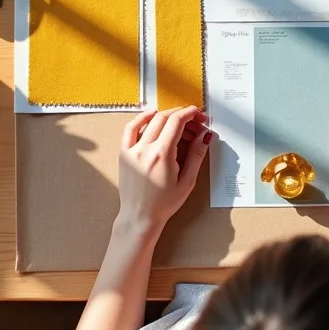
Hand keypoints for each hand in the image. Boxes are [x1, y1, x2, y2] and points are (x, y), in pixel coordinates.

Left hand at [115, 107, 210, 233]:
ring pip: (149, 120)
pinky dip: (142, 118)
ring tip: (178, 123)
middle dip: (182, 115)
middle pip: (164, 118)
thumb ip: (196, 155)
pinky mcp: (124, 153)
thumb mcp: (187, 181)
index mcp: (162, 155)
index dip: (190, 113)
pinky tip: (152, 116)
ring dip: (166, 116)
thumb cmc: (163, 203)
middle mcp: (145, 149)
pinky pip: (130, 128)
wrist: (140, 216)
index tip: (198, 114)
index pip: (176, 122)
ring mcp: (132, 149)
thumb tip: (204, 136)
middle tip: (194, 122)